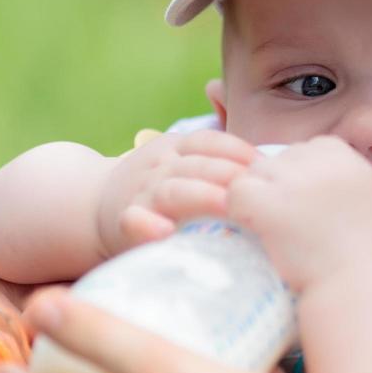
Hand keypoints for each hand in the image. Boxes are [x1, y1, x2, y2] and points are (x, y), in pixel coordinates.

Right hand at [97, 131, 258, 256]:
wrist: (94, 205)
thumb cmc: (164, 187)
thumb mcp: (187, 161)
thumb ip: (223, 158)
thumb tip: (276, 160)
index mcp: (178, 148)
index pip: (209, 141)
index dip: (237, 150)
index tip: (266, 165)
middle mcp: (161, 166)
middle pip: (197, 164)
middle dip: (228, 173)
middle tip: (256, 189)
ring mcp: (142, 193)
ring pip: (173, 190)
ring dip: (201, 195)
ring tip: (226, 204)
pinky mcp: (125, 223)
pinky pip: (134, 221)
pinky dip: (147, 225)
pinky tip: (165, 231)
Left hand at [226, 135, 371, 292]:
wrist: (353, 284)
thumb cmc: (358, 250)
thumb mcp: (364, 195)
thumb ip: (337, 172)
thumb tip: (298, 155)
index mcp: (347, 157)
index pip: (307, 149)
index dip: (301, 179)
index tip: (311, 210)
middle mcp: (322, 161)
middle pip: (280, 159)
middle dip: (278, 188)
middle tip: (292, 224)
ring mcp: (294, 179)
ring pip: (255, 173)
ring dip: (259, 200)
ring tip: (278, 232)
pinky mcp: (268, 201)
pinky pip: (236, 192)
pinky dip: (239, 212)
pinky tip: (258, 231)